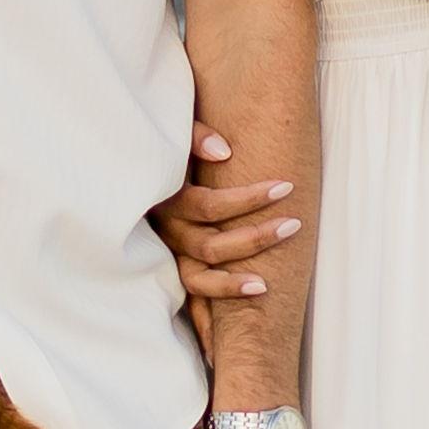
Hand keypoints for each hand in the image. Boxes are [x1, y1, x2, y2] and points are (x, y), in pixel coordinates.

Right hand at [153, 120, 300, 320]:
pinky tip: (248, 294)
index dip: (249, 199)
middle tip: (294, 224)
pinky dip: (218, 295)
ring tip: (267, 284)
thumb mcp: (175, 133)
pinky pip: (194, 289)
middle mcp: (165, 228)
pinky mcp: (175, 263)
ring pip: (198, 277)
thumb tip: (224, 152)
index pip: (209, 207)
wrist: (134, 166)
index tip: (286, 187)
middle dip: (255, 237)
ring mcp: (169, 250)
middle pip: (210, 246)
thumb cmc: (168, 145)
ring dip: (233, 282)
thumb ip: (195, 136)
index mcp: (165, 195)